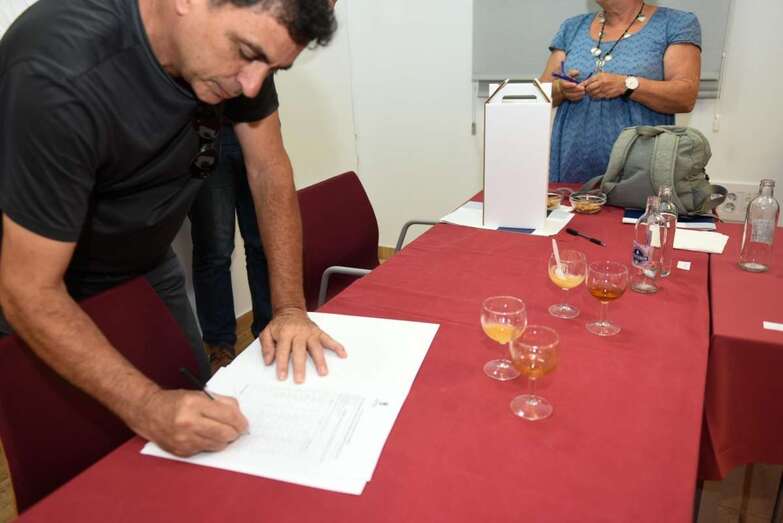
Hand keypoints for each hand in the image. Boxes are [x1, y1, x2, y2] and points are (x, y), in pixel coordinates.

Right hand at [131, 389, 248, 456]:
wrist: (148, 413)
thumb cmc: (175, 402)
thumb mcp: (198, 394)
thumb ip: (221, 401)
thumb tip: (239, 414)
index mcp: (194, 404)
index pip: (228, 415)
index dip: (240, 421)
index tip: (244, 424)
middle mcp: (188, 422)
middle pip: (225, 433)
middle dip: (235, 432)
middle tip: (236, 430)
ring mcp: (184, 439)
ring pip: (218, 445)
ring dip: (224, 440)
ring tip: (220, 432)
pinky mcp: (181, 451)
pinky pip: (206, 450)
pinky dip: (210, 444)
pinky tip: (205, 436)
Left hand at [260, 307, 346, 382]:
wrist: (290, 311)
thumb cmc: (279, 325)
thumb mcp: (267, 332)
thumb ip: (266, 346)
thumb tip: (268, 361)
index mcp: (285, 333)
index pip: (283, 351)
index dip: (282, 364)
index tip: (282, 377)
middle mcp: (299, 333)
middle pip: (299, 351)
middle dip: (300, 366)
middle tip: (300, 379)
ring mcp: (310, 333)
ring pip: (316, 347)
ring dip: (320, 360)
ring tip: (323, 372)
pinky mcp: (318, 332)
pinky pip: (328, 339)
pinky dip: (336, 346)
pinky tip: (342, 354)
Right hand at [559, 69, 584, 102]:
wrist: (566, 86)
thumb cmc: (569, 78)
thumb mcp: (570, 74)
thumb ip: (573, 72)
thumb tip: (577, 72)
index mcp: (562, 83)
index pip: (565, 85)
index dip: (570, 85)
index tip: (575, 84)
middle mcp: (563, 90)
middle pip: (569, 91)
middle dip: (576, 90)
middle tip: (583, 88)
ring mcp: (566, 94)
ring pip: (571, 96)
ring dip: (578, 94)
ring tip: (584, 91)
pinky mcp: (569, 98)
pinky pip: (573, 99)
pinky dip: (578, 97)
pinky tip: (582, 94)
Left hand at [581, 72, 626, 99]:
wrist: (623, 84)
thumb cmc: (612, 78)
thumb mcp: (603, 75)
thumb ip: (594, 78)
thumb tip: (584, 83)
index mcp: (600, 76)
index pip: (588, 81)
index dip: (582, 85)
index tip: (579, 87)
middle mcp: (601, 83)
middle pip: (588, 88)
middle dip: (586, 90)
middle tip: (586, 90)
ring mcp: (603, 89)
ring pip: (592, 94)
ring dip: (590, 94)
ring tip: (592, 91)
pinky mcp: (606, 95)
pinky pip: (597, 97)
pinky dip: (595, 96)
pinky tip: (597, 94)